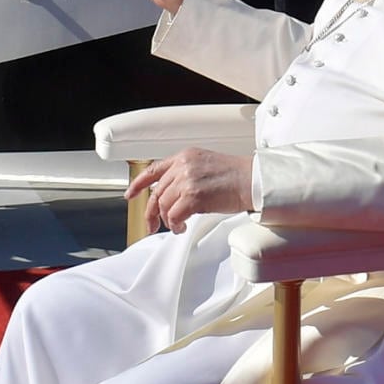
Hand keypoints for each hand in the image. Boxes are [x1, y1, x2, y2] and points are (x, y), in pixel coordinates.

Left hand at [129, 147, 253, 232]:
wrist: (253, 180)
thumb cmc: (237, 176)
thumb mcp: (206, 165)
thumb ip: (187, 174)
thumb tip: (173, 194)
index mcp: (185, 156)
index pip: (154, 169)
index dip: (138, 184)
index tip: (130, 194)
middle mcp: (183, 166)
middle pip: (157, 192)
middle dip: (152, 212)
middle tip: (152, 225)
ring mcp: (187, 181)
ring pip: (163, 205)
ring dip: (167, 220)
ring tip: (177, 226)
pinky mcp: (193, 197)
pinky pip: (174, 216)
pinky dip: (175, 225)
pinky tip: (182, 227)